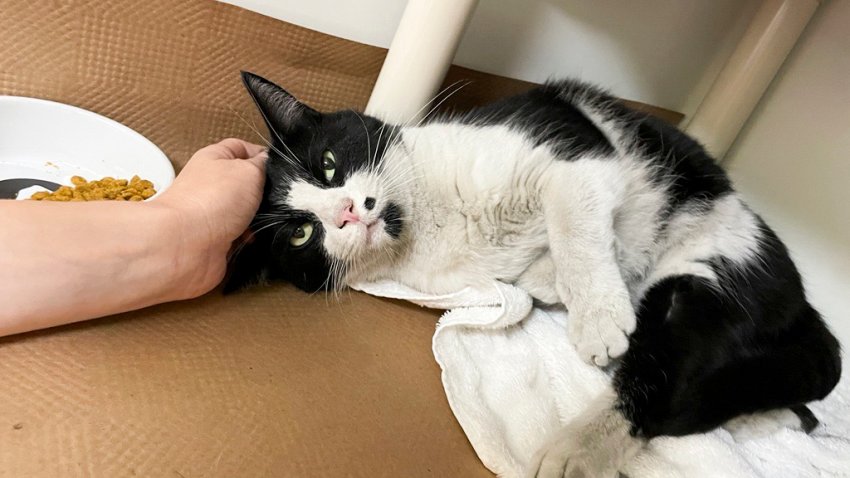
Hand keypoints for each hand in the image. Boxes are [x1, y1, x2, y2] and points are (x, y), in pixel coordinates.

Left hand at [153, 138, 266, 297]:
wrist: (186, 244)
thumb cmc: (209, 201)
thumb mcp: (249, 170)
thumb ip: (264, 165)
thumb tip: (271, 165)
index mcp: (215, 158)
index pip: (242, 148)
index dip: (263, 156)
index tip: (281, 167)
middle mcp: (212, 185)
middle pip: (248, 184)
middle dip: (266, 193)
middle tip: (280, 197)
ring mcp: (214, 214)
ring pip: (248, 213)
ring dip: (261, 218)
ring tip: (268, 219)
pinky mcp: (218, 239)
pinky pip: (244, 237)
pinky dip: (253, 239)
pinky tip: (256, 238)